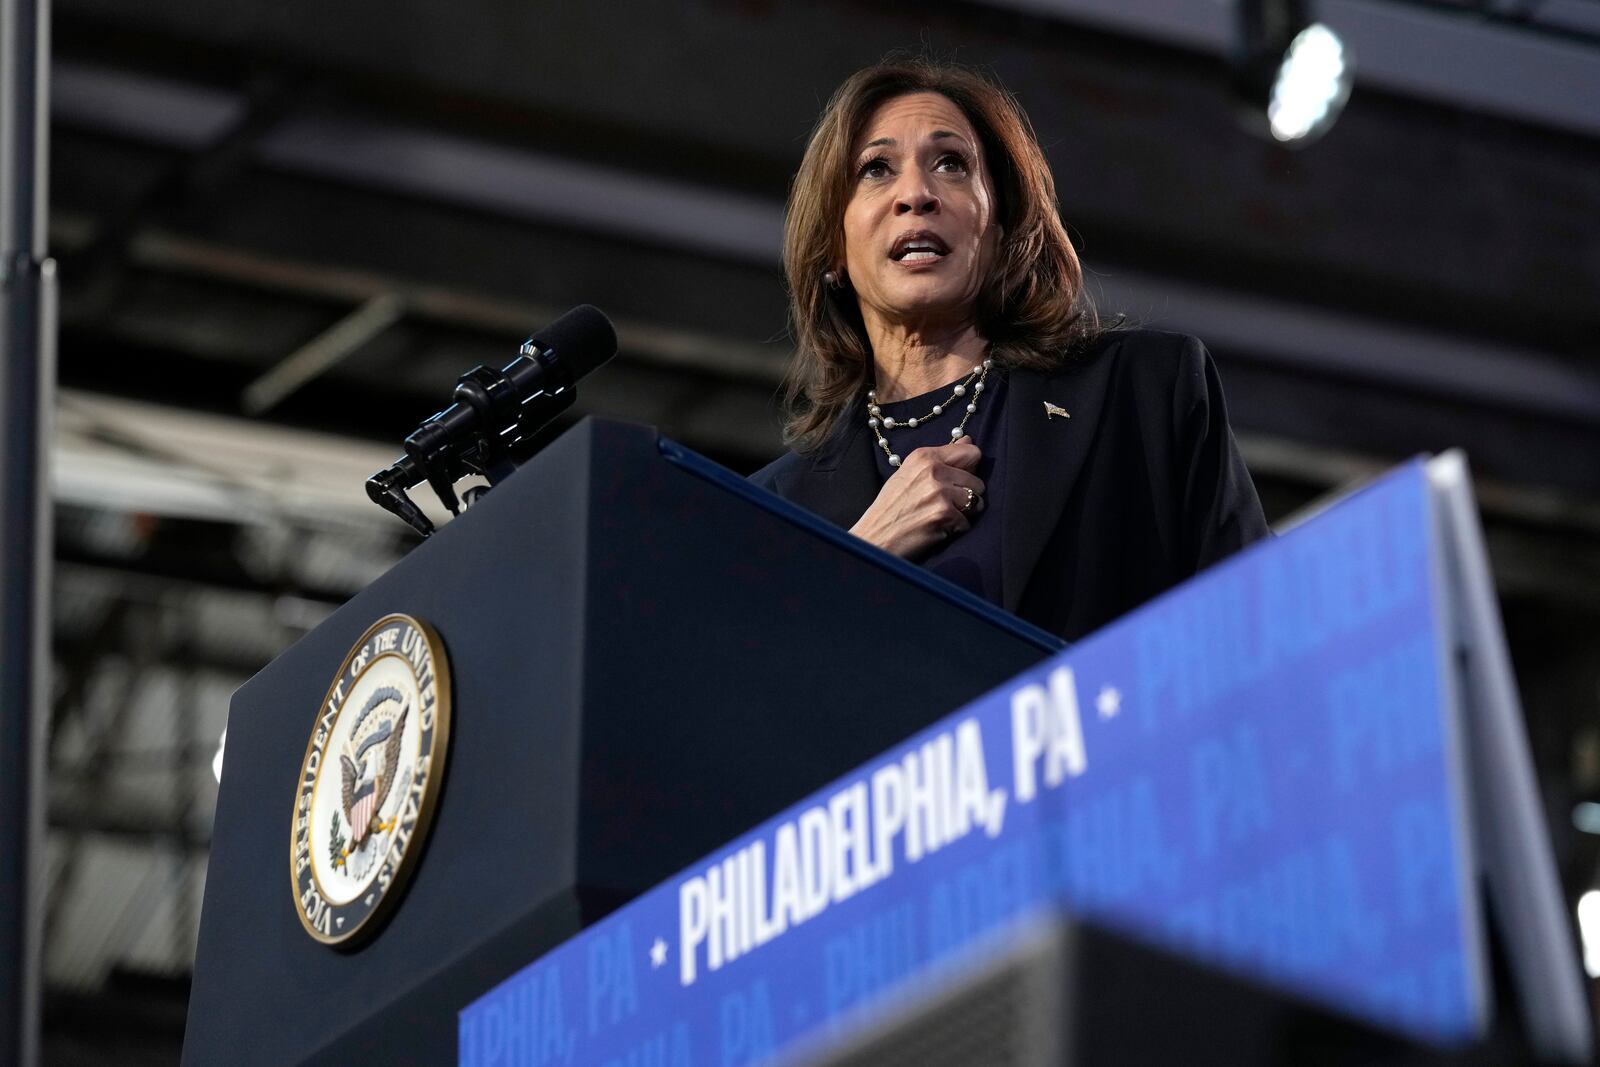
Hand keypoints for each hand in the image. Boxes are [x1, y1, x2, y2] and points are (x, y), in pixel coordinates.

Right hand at [850, 441, 984, 558]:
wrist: (874, 537)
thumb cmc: (890, 507)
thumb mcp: (910, 473)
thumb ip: (940, 459)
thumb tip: (968, 440)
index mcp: (924, 456)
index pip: (971, 453)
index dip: (971, 468)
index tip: (961, 479)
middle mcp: (933, 470)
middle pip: (977, 482)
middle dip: (966, 496)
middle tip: (944, 505)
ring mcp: (940, 492)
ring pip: (976, 502)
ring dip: (964, 513)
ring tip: (941, 516)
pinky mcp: (944, 515)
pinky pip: (967, 523)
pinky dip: (955, 529)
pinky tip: (936, 528)